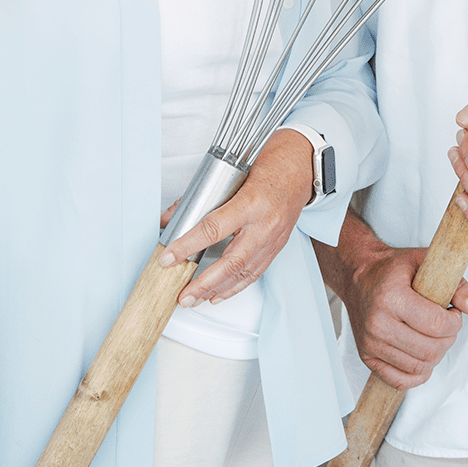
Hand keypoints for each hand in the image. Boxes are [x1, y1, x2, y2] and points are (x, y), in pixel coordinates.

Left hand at [159, 129, 312, 305]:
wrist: (299, 168)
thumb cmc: (269, 167)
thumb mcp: (232, 175)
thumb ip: (200, 199)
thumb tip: (172, 218)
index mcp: (251, 202)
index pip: (213, 229)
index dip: (187, 246)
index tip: (168, 257)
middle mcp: (264, 225)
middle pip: (231, 262)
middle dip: (203, 283)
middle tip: (184, 294)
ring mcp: (273, 239)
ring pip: (243, 273)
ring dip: (217, 290)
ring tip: (195, 299)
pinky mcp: (276, 247)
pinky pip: (255, 273)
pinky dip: (235, 287)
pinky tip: (219, 294)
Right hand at [343, 242, 467, 390]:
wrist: (358, 278)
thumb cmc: (393, 269)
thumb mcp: (425, 262)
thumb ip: (456, 284)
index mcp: (391, 297)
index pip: (436, 324)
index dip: (454, 322)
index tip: (454, 313)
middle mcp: (378, 323)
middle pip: (430, 350)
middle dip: (448, 339)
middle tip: (446, 325)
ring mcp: (370, 343)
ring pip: (418, 367)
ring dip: (435, 355)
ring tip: (434, 337)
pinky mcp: (367, 357)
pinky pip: (400, 380)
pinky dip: (418, 373)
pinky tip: (422, 355)